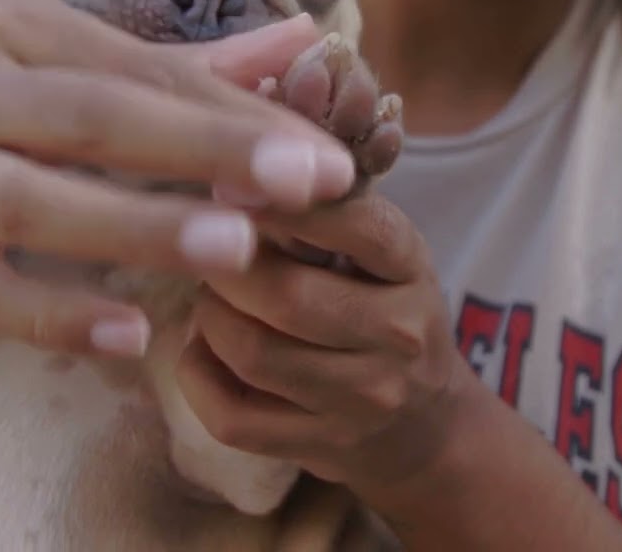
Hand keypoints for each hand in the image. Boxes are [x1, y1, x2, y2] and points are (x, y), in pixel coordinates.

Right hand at [0, 0, 358, 354]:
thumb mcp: (73, 64)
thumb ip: (190, 67)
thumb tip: (304, 43)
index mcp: (13, 28)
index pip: (141, 71)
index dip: (235, 114)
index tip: (323, 154)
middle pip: (92, 121)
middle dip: (204, 152)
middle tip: (303, 187)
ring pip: (34, 206)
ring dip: (138, 230)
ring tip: (235, 253)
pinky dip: (56, 318)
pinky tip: (131, 340)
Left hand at [176, 191, 468, 490]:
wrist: (424, 427)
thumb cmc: (382, 314)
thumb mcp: (380, 257)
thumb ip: (324, 214)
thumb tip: (234, 175)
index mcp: (411, 269)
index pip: (361, 227)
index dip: (289, 204)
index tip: (238, 186)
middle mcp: (398, 335)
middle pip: (286, 296)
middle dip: (226, 266)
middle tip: (206, 250)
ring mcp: (362, 400)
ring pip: (252, 353)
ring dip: (209, 317)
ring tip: (210, 299)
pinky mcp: (322, 446)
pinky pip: (231, 414)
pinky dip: (198, 374)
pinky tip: (203, 351)